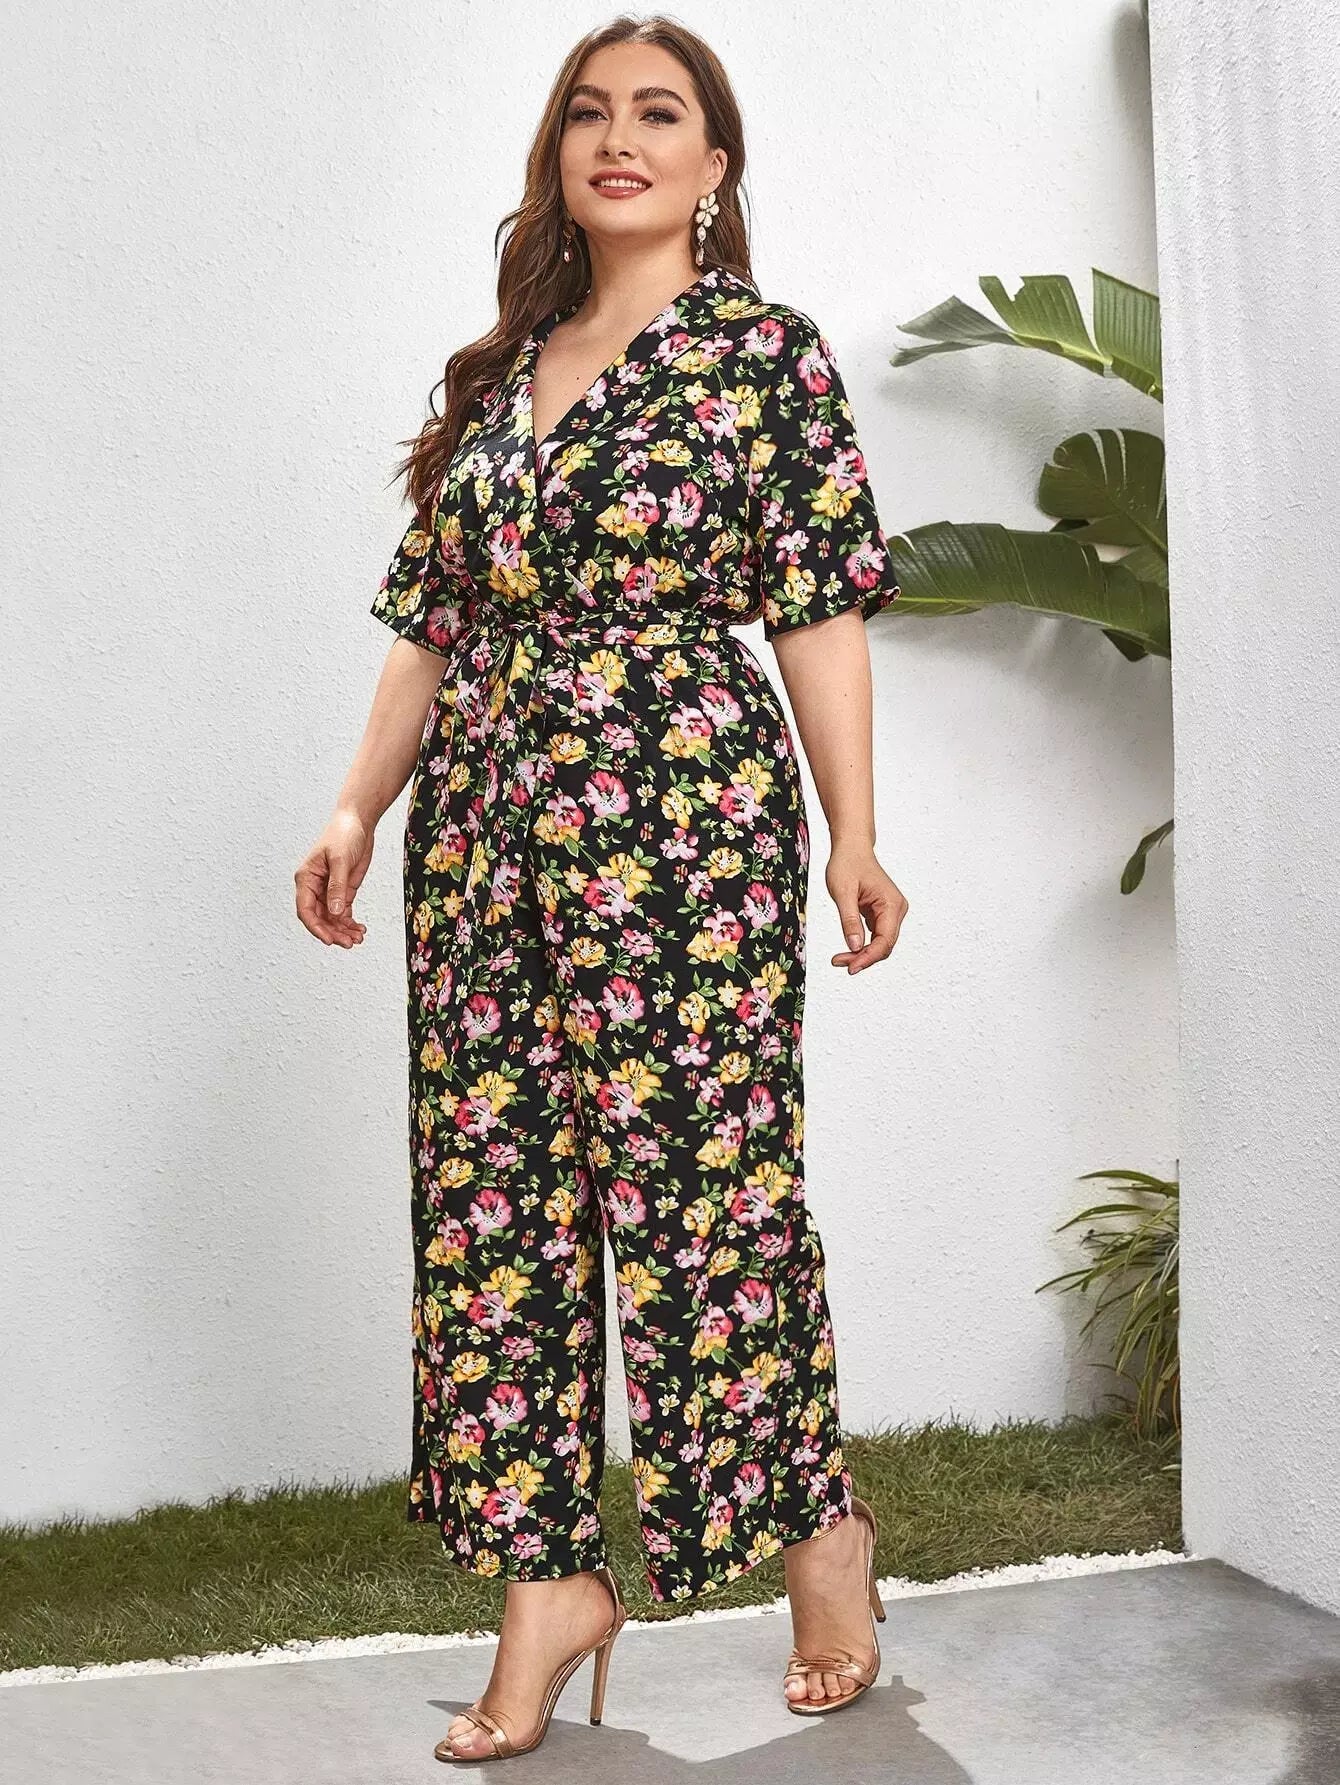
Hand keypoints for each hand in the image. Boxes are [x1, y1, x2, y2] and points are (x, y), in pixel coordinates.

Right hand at [295, 808, 373, 947]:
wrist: (358, 822)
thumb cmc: (344, 834)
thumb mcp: (340, 860)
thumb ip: (337, 887)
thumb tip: (335, 913)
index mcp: (306, 878)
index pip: (305, 910)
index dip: (316, 927)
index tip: (329, 940)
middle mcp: (315, 887)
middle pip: (319, 918)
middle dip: (332, 932)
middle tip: (349, 943)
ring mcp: (329, 890)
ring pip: (331, 919)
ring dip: (342, 931)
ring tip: (357, 939)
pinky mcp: (343, 891)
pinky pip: (343, 913)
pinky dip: (350, 923)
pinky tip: (359, 929)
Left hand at [825, 841, 907, 972]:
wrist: (851, 848)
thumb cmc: (847, 864)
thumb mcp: (843, 892)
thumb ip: (849, 920)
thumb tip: (854, 946)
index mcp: (891, 904)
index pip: (885, 941)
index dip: (868, 957)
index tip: (850, 967)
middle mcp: (896, 910)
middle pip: (884, 946)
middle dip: (863, 958)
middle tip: (838, 962)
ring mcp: (891, 913)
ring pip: (880, 944)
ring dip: (862, 954)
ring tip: (839, 959)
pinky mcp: (882, 914)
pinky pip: (875, 937)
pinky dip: (862, 946)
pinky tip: (847, 951)